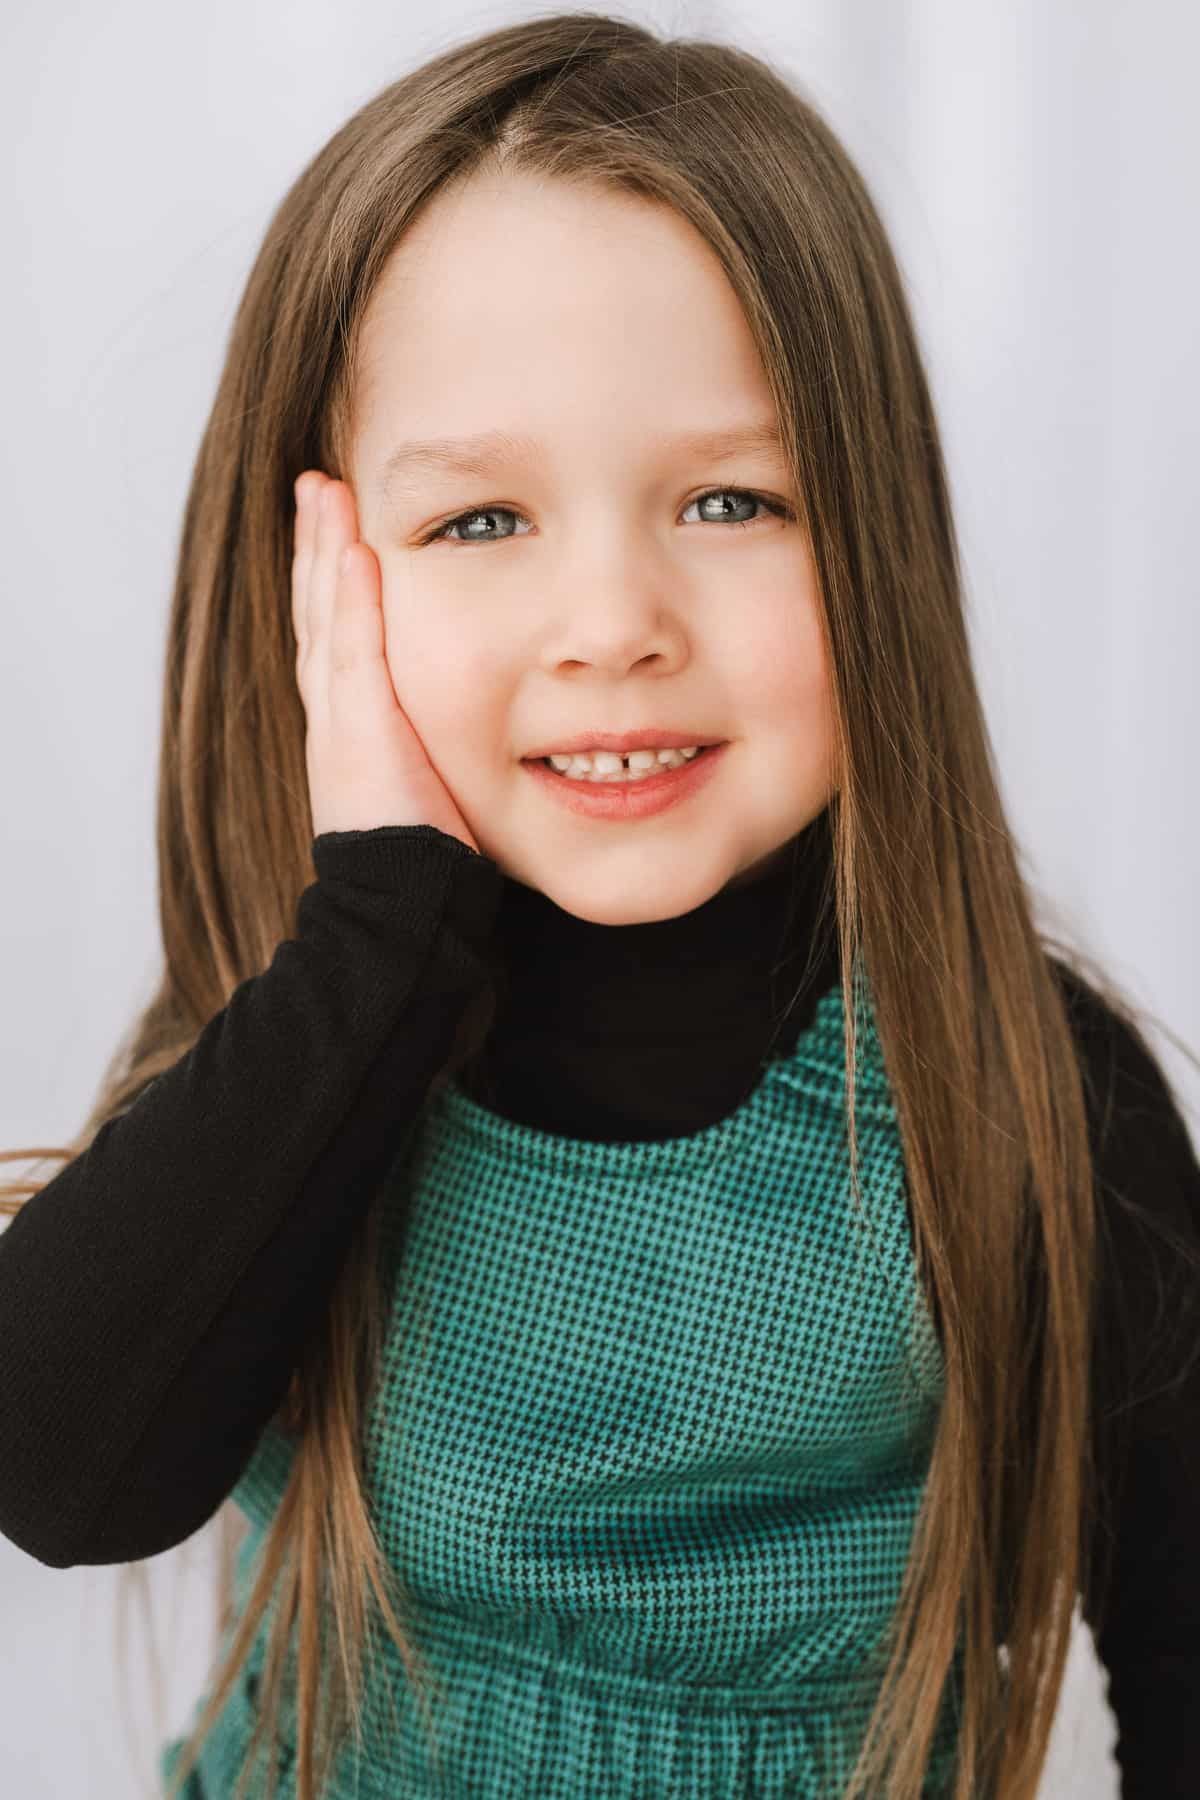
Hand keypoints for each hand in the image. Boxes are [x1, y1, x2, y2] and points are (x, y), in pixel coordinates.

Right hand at [291, 471, 479, 850]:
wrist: (398, 908)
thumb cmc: (426, 863)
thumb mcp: (429, 790)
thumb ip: (436, 751)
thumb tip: (479, 733)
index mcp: (350, 729)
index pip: (337, 636)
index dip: (331, 579)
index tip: (335, 525)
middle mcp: (335, 717)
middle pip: (317, 612)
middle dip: (315, 547)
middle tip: (317, 484)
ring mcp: (340, 721)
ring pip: (324, 618)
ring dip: (322, 552)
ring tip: (323, 491)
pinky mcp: (359, 732)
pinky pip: (351, 652)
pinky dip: (347, 600)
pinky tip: (351, 551)